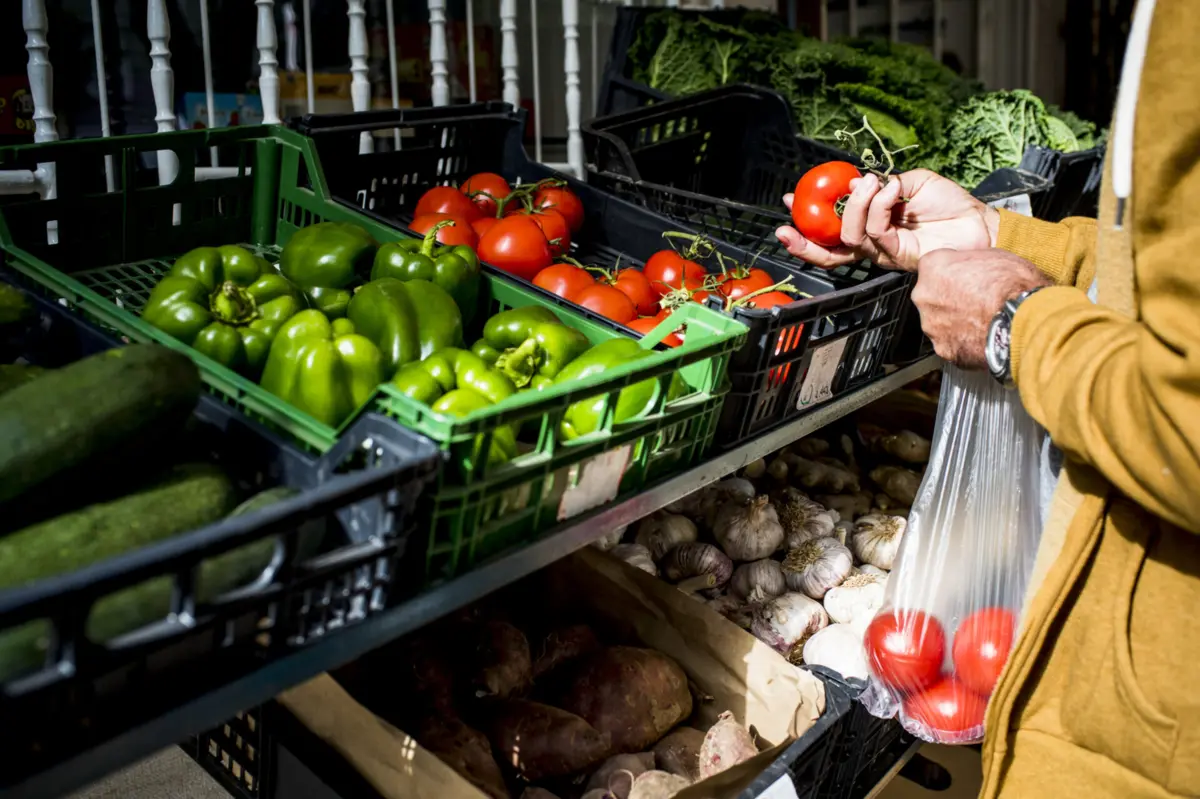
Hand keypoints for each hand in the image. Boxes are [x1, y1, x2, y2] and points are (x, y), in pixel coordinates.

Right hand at [776, 170, 999, 271]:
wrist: (979, 224)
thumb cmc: (951, 204)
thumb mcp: (913, 181)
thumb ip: (885, 183)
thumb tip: (856, 183)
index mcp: (872, 226)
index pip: (832, 228)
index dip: (809, 220)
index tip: (789, 201)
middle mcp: (874, 242)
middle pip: (830, 249)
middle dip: (804, 241)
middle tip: (787, 227)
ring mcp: (884, 250)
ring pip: (851, 237)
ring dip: (857, 206)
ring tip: (874, 184)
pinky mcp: (898, 254)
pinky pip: (877, 232)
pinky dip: (880, 207)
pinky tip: (892, 190)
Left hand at [913, 248, 1052, 368]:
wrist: (1021, 320)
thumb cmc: (1012, 286)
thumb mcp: (996, 255)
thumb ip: (974, 258)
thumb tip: (977, 256)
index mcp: (933, 267)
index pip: (935, 265)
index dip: (955, 270)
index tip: (968, 274)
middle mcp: (925, 296)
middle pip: (933, 294)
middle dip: (951, 296)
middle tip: (977, 298)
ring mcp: (931, 325)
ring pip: (940, 321)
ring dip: (956, 320)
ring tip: (983, 319)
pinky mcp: (944, 349)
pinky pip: (951, 343)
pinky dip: (964, 341)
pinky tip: (983, 336)